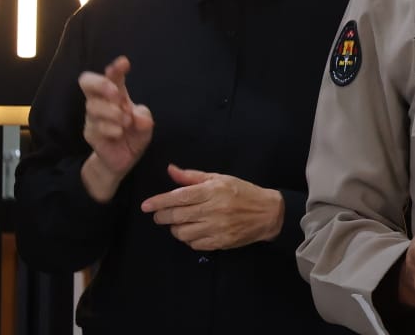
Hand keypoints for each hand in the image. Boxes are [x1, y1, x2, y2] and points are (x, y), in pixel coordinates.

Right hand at [78, 56, 153, 201]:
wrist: (124, 159)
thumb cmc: (134, 134)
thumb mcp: (145, 125)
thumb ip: (143, 117)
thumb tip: (138, 117)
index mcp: (116, 93)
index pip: (112, 76)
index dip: (116, 68)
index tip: (124, 62)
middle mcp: (101, 101)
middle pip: (87, 82)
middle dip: (102, 84)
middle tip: (118, 94)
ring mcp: (93, 117)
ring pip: (93, 106)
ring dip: (112, 112)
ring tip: (126, 121)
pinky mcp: (90, 133)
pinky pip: (96, 127)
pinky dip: (111, 128)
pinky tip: (119, 133)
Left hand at [140, 164, 283, 250]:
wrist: (268, 213)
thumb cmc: (242, 192)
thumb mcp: (220, 178)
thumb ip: (193, 176)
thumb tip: (171, 170)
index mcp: (213, 190)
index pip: (179, 196)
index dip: (159, 201)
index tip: (146, 206)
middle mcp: (214, 209)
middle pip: (176, 216)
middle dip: (162, 216)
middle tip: (159, 215)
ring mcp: (217, 228)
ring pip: (182, 232)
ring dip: (175, 228)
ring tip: (179, 222)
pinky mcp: (220, 243)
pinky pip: (193, 244)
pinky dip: (188, 238)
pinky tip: (193, 231)